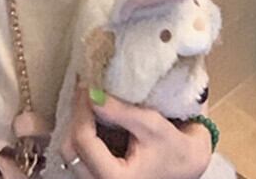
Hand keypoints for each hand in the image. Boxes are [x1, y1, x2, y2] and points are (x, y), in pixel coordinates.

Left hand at [59, 84, 211, 178]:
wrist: (186, 165)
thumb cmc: (174, 149)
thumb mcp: (151, 125)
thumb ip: (120, 111)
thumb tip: (91, 93)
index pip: (83, 141)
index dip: (81, 109)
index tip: (88, 85)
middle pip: (69, 150)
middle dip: (75, 116)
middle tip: (86, 90)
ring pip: (70, 152)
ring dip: (76, 122)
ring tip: (88, 98)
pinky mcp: (97, 173)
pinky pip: (78, 152)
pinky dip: (81, 130)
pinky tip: (91, 113)